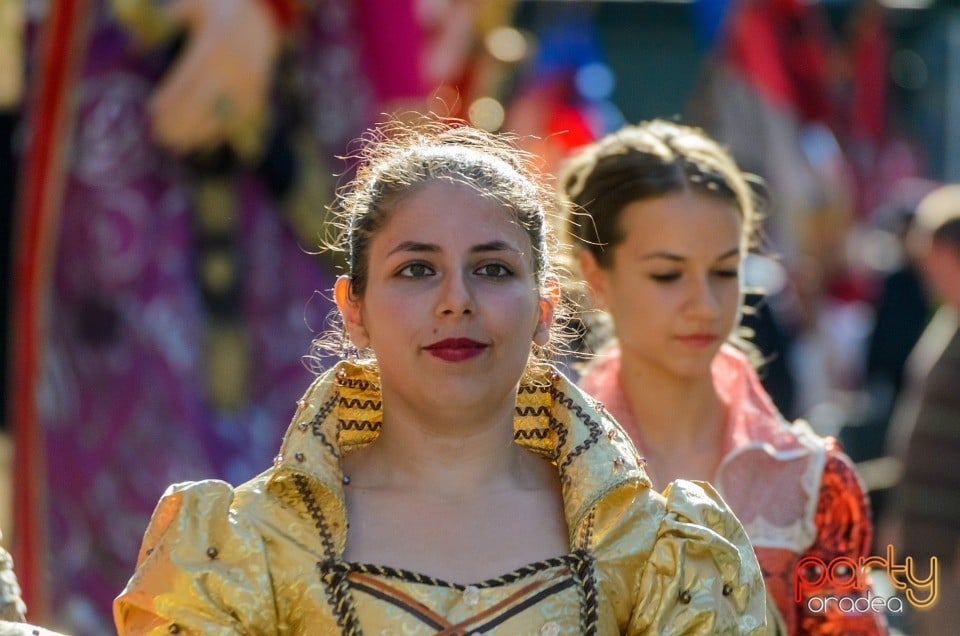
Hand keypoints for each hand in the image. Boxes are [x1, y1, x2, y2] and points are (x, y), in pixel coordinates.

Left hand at [149, 0, 280, 155]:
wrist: (261, 16)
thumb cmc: (218, 10)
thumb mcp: (192, 6)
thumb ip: (167, 24)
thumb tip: (138, 48)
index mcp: (214, 46)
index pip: (187, 80)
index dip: (169, 100)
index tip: (152, 113)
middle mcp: (233, 68)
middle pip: (202, 103)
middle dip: (180, 123)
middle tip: (160, 137)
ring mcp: (248, 83)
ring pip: (221, 115)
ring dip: (198, 134)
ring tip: (178, 146)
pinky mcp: (258, 94)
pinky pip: (237, 118)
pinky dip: (220, 131)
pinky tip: (202, 141)